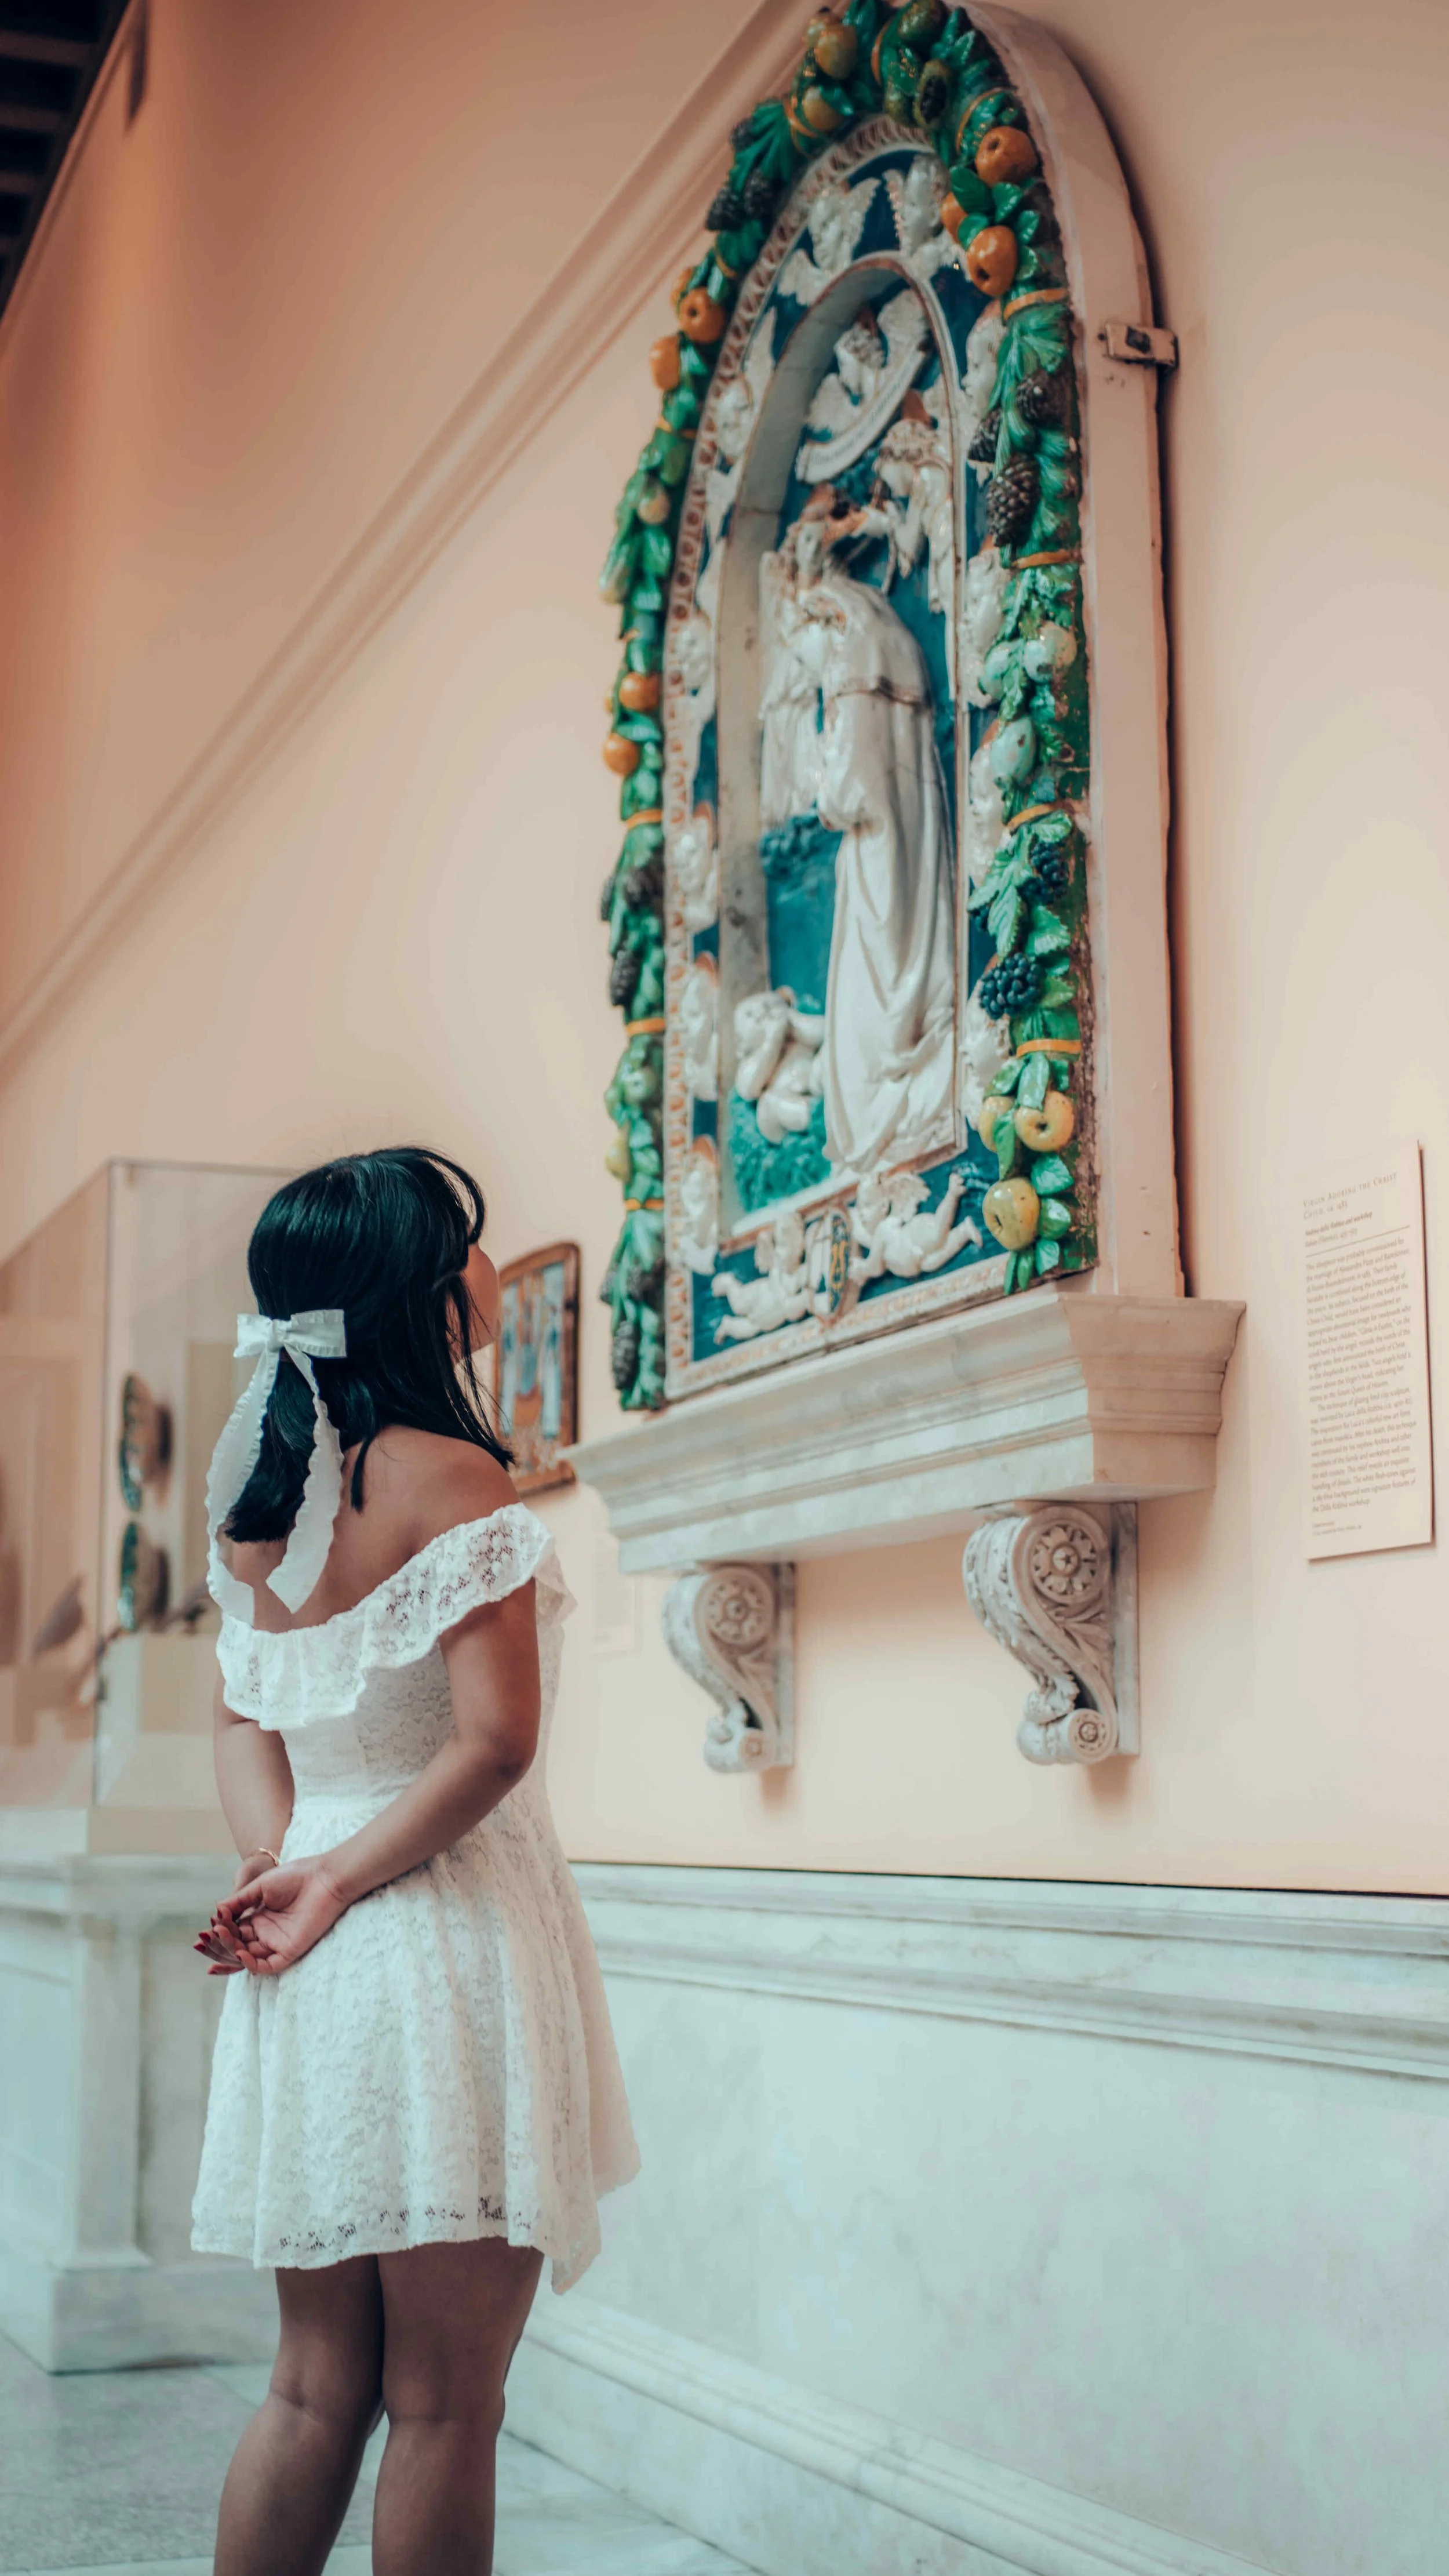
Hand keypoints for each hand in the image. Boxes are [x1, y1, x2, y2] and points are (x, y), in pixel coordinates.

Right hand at [191, 1849, 284, 1973]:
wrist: (323, 1877)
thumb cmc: (296, 1876)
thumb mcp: (260, 1886)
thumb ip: (239, 1901)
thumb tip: (216, 1911)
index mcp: (259, 1917)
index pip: (233, 1932)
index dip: (218, 1932)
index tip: (207, 1927)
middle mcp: (266, 1932)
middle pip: (236, 1946)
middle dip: (219, 1944)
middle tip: (205, 1938)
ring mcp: (277, 1942)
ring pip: (247, 1957)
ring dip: (230, 1950)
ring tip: (219, 1935)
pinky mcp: (289, 1950)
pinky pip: (267, 1966)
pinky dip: (251, 1964)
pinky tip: (239, 1952)